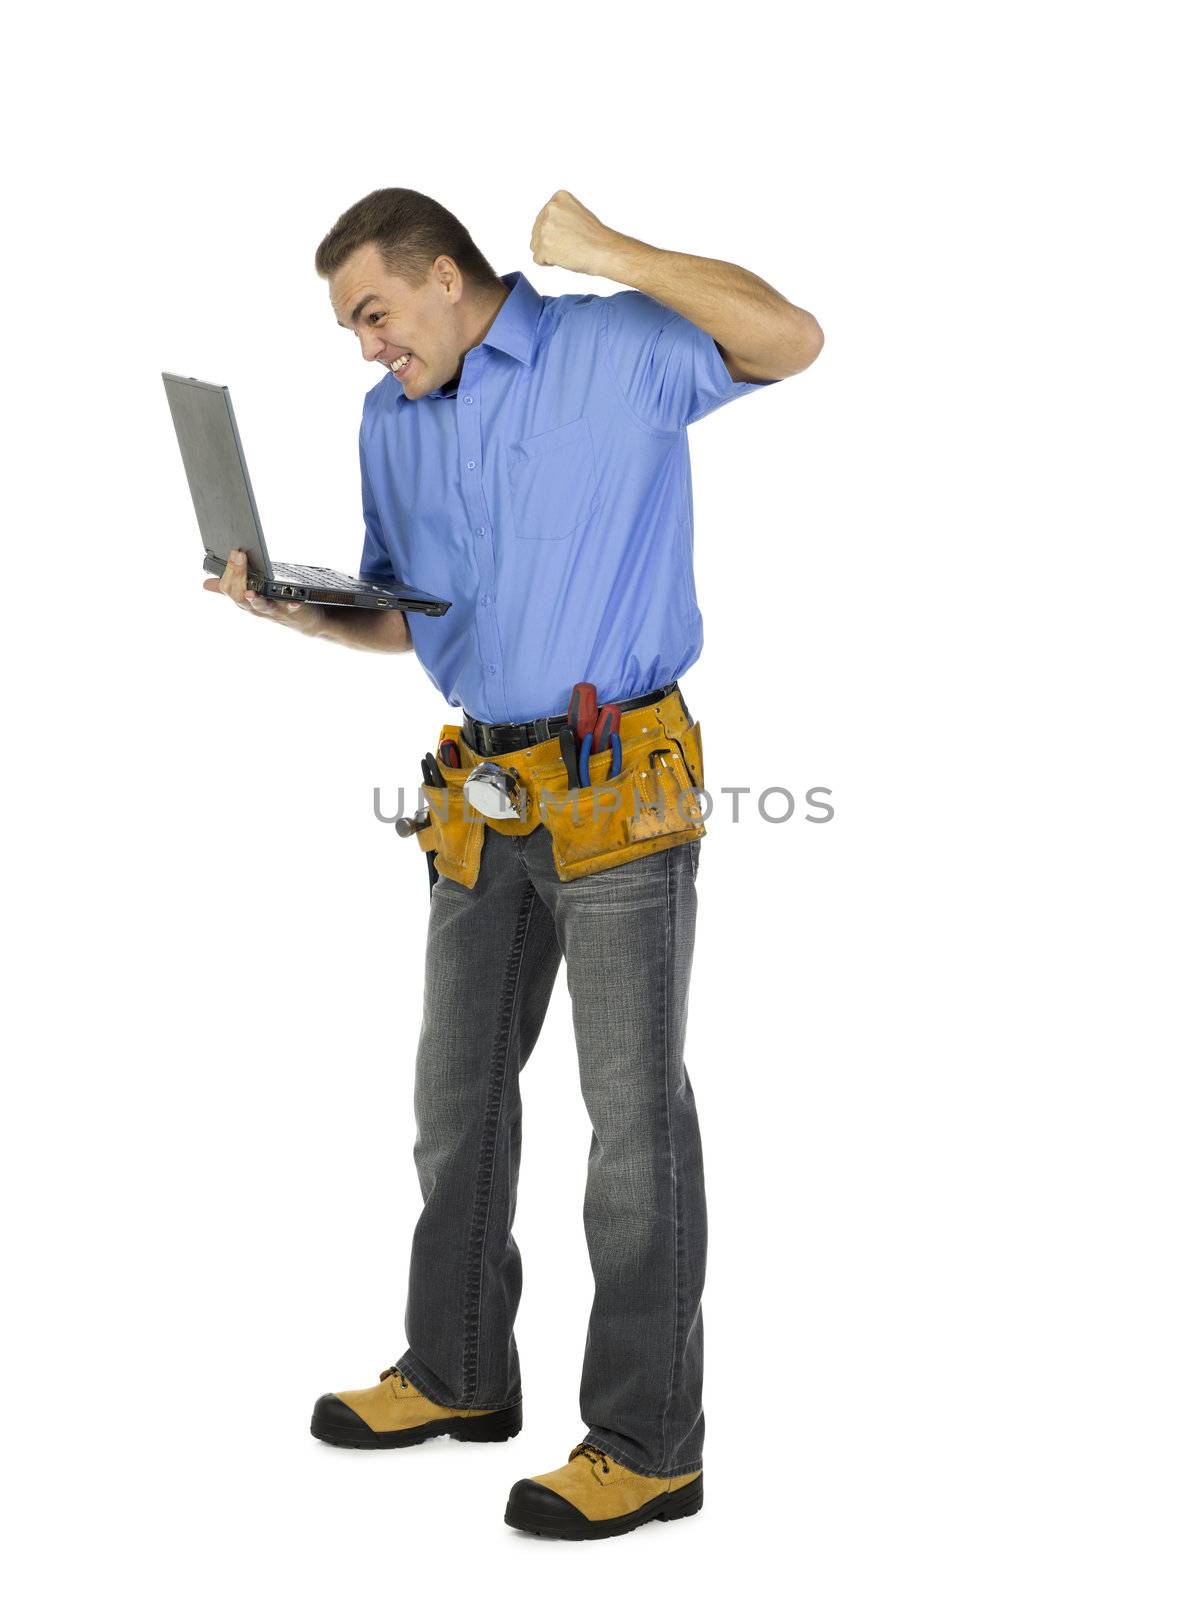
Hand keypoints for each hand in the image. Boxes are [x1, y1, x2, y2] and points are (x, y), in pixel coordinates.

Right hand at [203, 549, 325, 636]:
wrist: (303, 623)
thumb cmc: (274, 606)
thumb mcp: (250, 596)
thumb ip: (231, 588)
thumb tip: (206, 584)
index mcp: (245, 600)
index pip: (228, 588)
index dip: (228, 571)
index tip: (232, 550)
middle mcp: (256, 607)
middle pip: (240, 597)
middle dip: (238, 576)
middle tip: (239, 555)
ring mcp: (274, 611)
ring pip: (260, 607)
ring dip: (255, 599)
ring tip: (250, 591)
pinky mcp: (292, 612)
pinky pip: (291, 610)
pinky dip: (292, 604)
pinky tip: (294, 600)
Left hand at [529, 190, 625, 276]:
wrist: (604, 250)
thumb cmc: (596, 237)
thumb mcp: (577, 212)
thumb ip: (559, 215)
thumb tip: (546, 227)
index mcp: (559, 198)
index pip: (543, 217)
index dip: (555, 230)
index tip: (568, 234)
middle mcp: (550, 210)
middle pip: (536, 231)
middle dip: (550, 241)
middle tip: (569, 244)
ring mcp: (545, 228)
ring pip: (535, 245)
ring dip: (548, 252)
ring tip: (567, 250)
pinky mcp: (544, 247)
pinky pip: (537, 259)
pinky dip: (548, 263)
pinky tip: (564, 258)